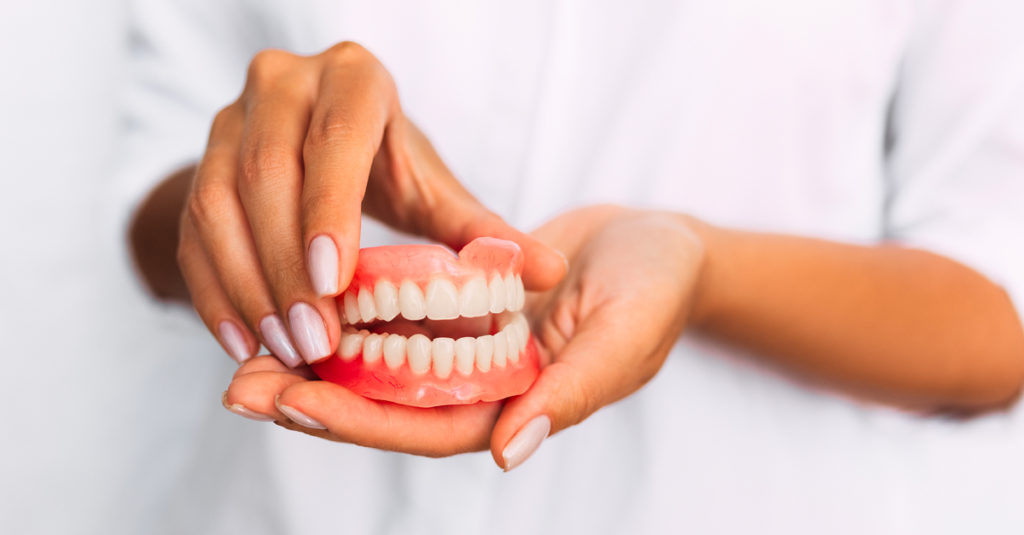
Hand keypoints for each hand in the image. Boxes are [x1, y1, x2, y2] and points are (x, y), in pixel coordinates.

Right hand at [177, 42, 565, 366]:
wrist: (319, 153)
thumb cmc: (388, 167)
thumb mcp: (433, 190)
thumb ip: (481, 230)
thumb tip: (550, 272)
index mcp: (353, 80)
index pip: (335, 140)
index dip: (329, 208)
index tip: (335, 282)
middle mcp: (282, 85)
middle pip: (268, 175)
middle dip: (288, 266)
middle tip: (313, 340)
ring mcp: (230, 120)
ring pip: (218, 203)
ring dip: (248, 286)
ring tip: (282, 350)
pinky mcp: (200, 164)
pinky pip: (191, 230)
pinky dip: (213, 292)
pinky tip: (241, 343)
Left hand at [223, 205, 705, 468]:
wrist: (660, 240)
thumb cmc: (657, 286)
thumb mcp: (623, 334)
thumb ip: (573, 391)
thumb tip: (508, 450)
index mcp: (521, 406)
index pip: (429, 428)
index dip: (362, 421)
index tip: (296, 403)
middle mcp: (485, 387)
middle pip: (388, 407)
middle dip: (315, 402)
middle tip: (239, 390)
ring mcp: (469, 350)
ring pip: (381, 369)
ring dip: (316, 364)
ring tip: (244, 358)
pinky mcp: (460, 310)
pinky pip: (396, 321)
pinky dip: (349, 318)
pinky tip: (301, 304)